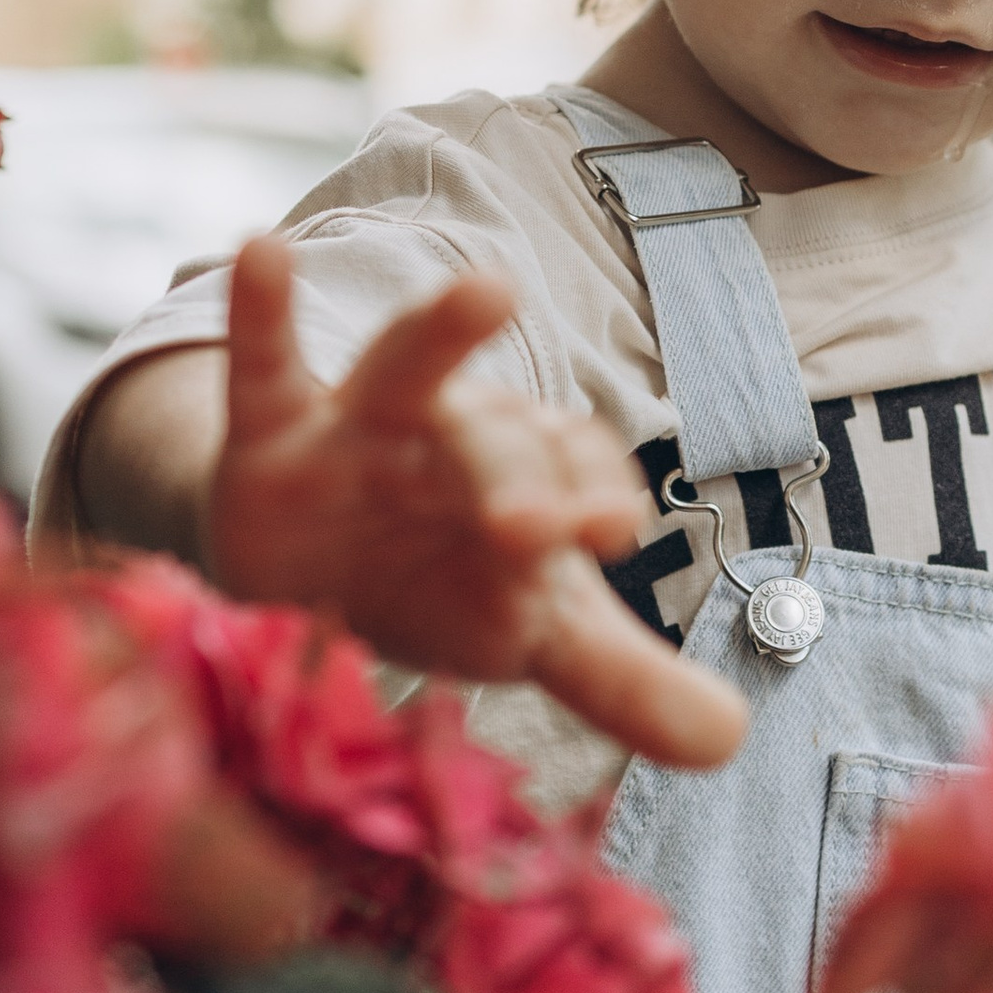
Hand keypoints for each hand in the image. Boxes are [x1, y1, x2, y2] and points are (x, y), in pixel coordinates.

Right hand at [207, 236, 747, 772]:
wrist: (305, 571)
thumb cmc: (442, 585)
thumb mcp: (529, 636)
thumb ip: (621, 680)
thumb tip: (729, 740)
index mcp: (532, 479)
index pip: (577, 472)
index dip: (593, 493)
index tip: (612, 533)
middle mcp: (458, 439)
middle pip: (498, 438)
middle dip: (519, 475)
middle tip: (536, 529)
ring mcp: (364, 431)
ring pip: (407, 374)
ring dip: (441, 336)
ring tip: (488, 289)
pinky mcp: (273, 438)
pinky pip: (265, 367)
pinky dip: (264, 313)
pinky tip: (263, 252)